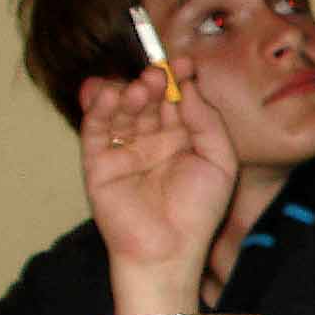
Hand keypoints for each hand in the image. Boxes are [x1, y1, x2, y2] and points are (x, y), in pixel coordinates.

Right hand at [77, 57, 236, 313]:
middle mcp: (150, 140)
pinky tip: (111, 95)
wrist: (169, 251)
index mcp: (181, 139)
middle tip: (160, 72)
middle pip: (148, 99)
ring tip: (142, 86)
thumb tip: (190, 85)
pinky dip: (100, 109)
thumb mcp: (219, 161)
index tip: (185, 63)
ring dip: (129, 92)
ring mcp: (122, 150)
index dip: (180, 79)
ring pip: (121, 109)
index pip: (176, 100)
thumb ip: (207, 121)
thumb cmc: (198, 212)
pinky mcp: (97, 163)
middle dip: (153, 83)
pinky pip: (95, 129)